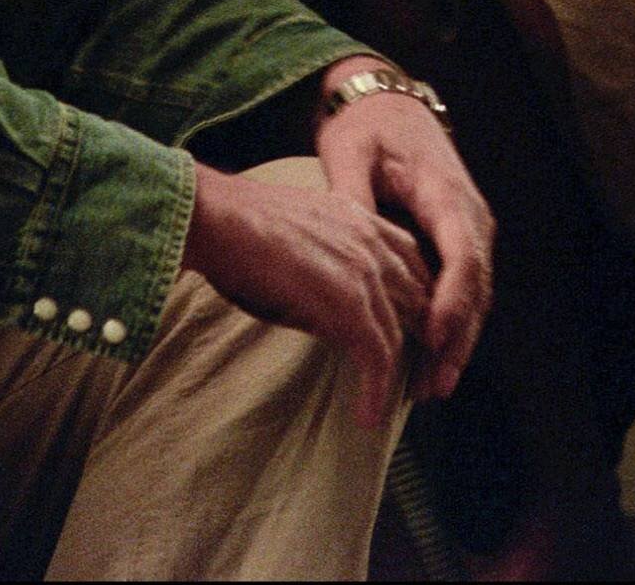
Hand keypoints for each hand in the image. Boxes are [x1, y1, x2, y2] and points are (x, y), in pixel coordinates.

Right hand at [181, 151, 433, 429]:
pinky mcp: (348, 302)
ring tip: (388, 404)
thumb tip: (330, 308)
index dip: (418, 300)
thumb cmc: (237, 226)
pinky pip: (377, 356)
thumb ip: (330, 258)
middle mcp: (373, 241)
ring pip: (402, 332)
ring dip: (400, 374)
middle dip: (419, 340)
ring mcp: (365, 271)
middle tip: (411, 378)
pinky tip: (366, 417)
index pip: (413, 263)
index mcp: (362, 218)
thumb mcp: (301, 232)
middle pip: (420, 300)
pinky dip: (374, 391)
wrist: (214, 217)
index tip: (413, 332)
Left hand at [312, 58, 493, 407]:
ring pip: (475, 296)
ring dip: (456, 343)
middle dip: (457, 340)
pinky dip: (451, 327)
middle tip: (431, 386)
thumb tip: (348, 241)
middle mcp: (468, 216)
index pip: (462, 255)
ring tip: (430, 388)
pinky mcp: (456, 241)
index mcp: (445, 193)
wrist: (389, 106)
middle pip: (476, 287)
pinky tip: (430, 361)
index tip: (432, 337)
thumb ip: (350, 195)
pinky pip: (462, 290)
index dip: (451, 301)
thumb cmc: (366, 128)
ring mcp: (468, 230)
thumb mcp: (349, 151)